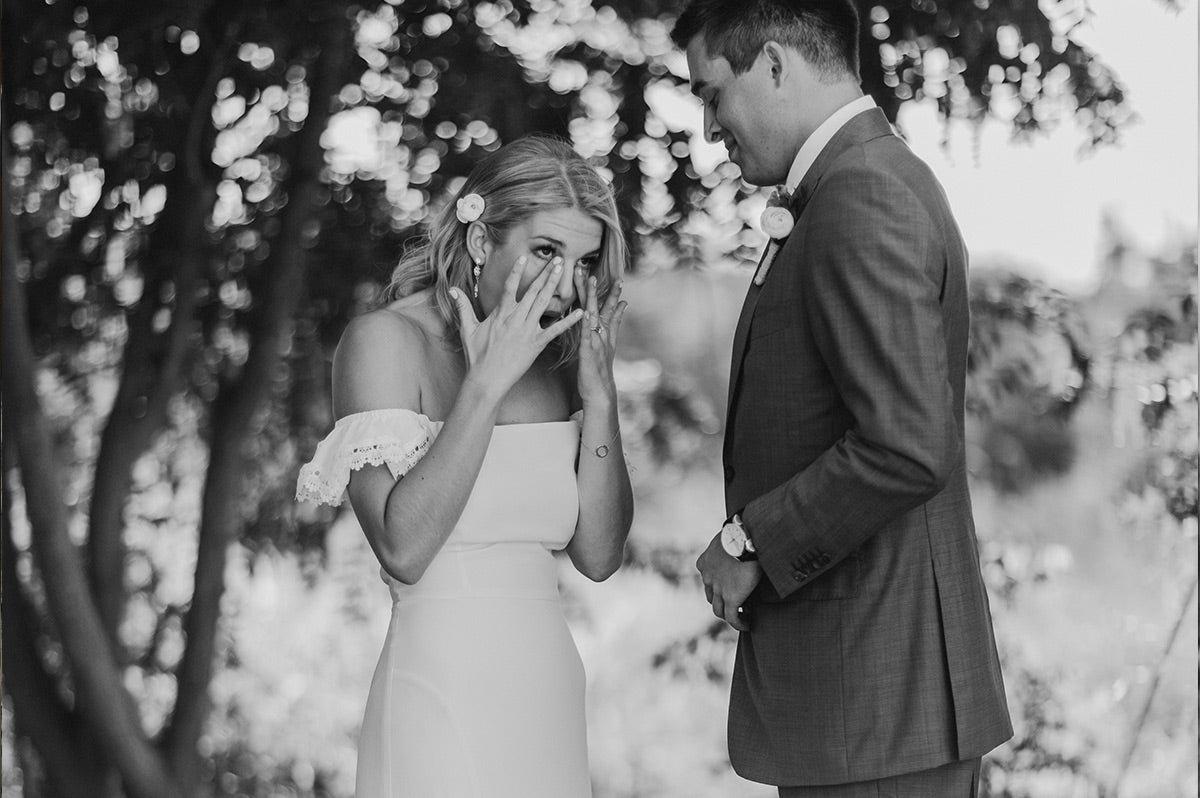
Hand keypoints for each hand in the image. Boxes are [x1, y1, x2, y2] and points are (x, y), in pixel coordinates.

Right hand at [451, 257, 583, 396]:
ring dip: (555, 286)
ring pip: (544, 303)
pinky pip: (555, 330)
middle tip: (559, 259)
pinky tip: (581, 312)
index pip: (510, 287)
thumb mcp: (468, 329)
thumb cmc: (477, 356)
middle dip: (546, 273)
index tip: (524, 257)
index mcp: (500, 313)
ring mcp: (528, 331)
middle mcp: (516, 319)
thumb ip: (463, 307)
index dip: (517, 271)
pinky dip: (569, 321)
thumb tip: (452, 289)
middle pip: (533, 291)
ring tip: (565, 272)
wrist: (487, 379)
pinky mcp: (537, 344)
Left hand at [573, 269, 626, 406]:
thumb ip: (616, 322)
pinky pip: (586, 334)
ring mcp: (597, 341)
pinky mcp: (588, 351)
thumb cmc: (599, 368)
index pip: (609, 307)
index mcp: (606, 332)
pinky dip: (586, 322)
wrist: (600, 392)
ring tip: (591, 280)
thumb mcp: (609, 342)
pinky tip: (585, 311)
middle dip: (603, 288)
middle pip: (603, 307)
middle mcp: (603, 334)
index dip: (611, 292)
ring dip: (592, 296)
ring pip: (594, 315)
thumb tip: (624, 304)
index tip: (616, 276)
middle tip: (602, 270)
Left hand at [696, 532, 761, 631]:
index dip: (717, 586)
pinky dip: (739, 623)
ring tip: (742, 616)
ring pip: (719, 609)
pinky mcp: (731, 598)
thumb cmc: (741, 531)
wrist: (744, 538)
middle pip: (711, 596)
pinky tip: (748, 624)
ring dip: (729, 614)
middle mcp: (707, 577)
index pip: (708, 580)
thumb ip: (734, 542)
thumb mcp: (731, 535)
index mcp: (705, 562)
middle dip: (721, 601)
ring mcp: (718, 589)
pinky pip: (732, 617)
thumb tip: (747, 539)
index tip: (730, 588)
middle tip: (736, 603)